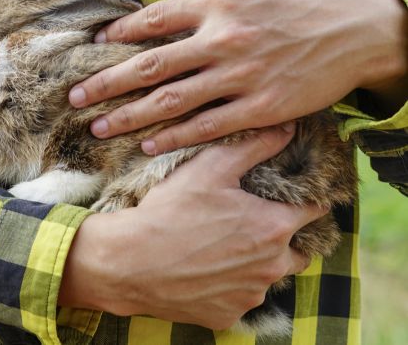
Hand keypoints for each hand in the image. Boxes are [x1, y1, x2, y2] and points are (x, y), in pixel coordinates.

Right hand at [58, 124, 327, 329]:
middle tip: (250, 223)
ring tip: (222, 247)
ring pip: (266, 276)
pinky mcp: (227, 315)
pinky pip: (238, 299)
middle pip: (297, 250)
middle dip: (282, 237)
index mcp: (275, 227)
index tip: (291, 194)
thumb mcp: (209, 169)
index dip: (305, 199)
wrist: (128, 263)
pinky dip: (228, 287)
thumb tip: (287, 128)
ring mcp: (250, 294)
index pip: (315, 210)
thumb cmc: (169, 212)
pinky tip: (204, 271)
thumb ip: (254, 146)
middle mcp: (272, 266)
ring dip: (254, 264)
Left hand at [69, 0, 407, 154]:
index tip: (92, 47)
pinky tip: (146, 142)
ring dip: (130, 115)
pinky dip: (173, 136)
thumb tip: (156, 25)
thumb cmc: (296, 7)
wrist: (356, 27)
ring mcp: (241, 75)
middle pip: (149, 65)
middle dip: (106, 82)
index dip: (118, 35)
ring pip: (171, 100)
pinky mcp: (261, 106)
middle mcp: (223, 38)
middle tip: (74, 97)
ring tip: (99, 126)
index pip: (152, 21)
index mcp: (217, 3)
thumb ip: (202, 11)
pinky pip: (206, 126)